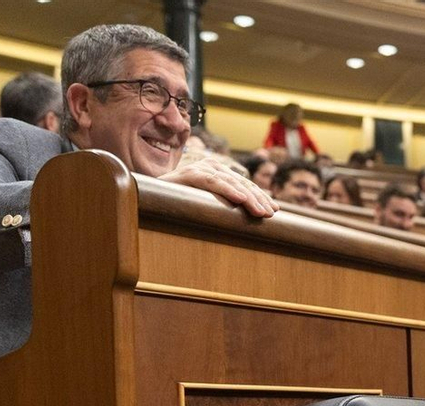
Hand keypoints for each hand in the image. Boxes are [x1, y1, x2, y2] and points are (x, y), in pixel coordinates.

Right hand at [160, 156, 277, 217]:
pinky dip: (227, 189)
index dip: (260, 196)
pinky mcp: (188, 174)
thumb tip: (250, 219)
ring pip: (230, 182)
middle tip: (271, 213)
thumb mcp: (207, 206)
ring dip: (248, 197)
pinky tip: (240, 199)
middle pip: (241, 183)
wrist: (149, 198)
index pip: (244, 185)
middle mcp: (210, 167)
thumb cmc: (180, 205)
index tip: (275, 210)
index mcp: (217, 174)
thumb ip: (223, 207)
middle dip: (258, 198)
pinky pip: (211, 181)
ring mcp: (199, 169)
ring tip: (260, 211)